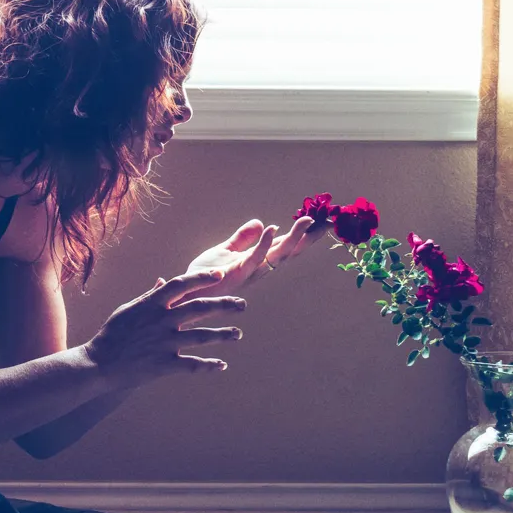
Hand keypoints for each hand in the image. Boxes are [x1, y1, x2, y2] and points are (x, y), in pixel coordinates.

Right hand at [83, 271, 245, 388]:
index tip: (219, 275)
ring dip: (224, 335)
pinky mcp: (165, 365)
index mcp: (152, 304)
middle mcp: (162, 321)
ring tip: (237, 333)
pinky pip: (193, 365)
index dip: (202, 278)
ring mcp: (165, 343)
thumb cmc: (112, 334)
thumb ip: (149, 296)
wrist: (98, 364)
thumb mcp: (128, 310)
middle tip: (242, 305)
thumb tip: (162, 280)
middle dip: (225, 305)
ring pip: (203, 336)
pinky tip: (221, 365)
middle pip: (200, 308)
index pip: (182, 284)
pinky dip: (209, 365)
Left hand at [185, 215, 327, 297]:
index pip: (285, 245)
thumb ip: (243, 238)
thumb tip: (260, 222)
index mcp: (258, 261)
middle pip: (288, 251)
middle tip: (327, 222)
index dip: (303, 235)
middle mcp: (258, 268)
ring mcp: (248, 272)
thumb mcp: (226, 250)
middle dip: (308, 237)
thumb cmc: (205, 273)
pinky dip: (263, 244)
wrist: (184, 291)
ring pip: (277, 255)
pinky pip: (253, 258)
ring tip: (306, 221)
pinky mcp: (235, 274)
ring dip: (293, 238)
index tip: (323, 222)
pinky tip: (271, 228)